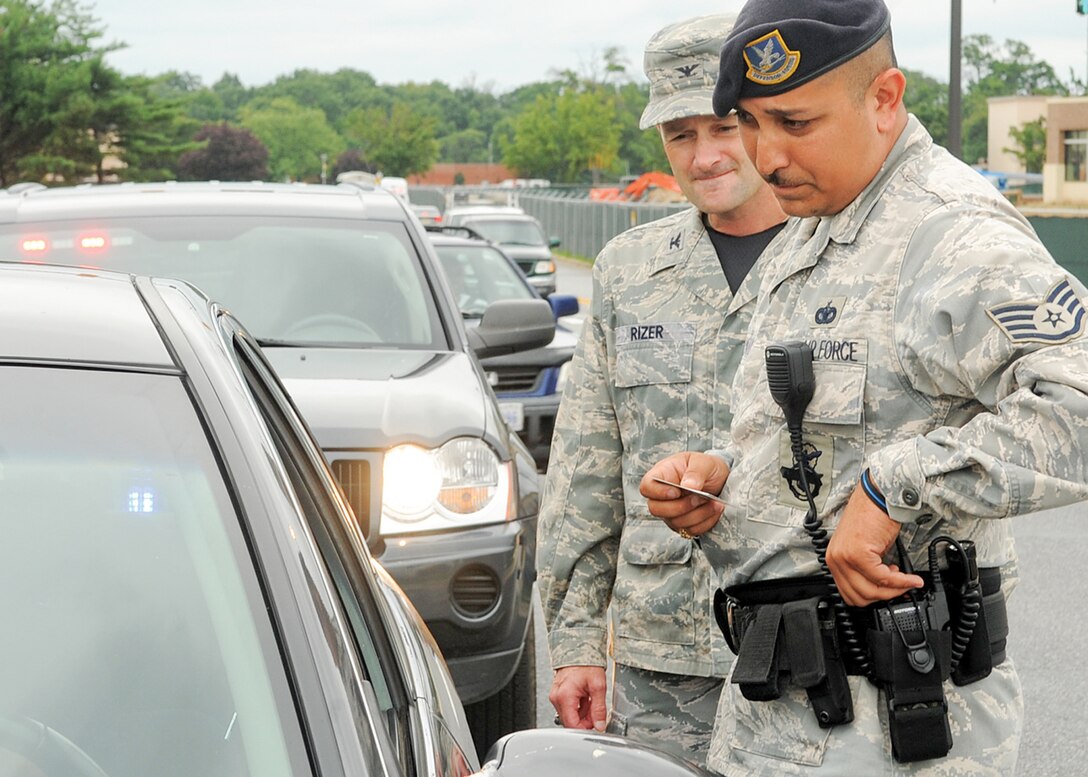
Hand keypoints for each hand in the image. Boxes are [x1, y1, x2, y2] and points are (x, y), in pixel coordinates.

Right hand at [549, 665, 606, 730]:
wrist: (579, 649)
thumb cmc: (586, 663)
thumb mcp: (598, 686)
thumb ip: (599, 708)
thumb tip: (600, 725)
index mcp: (564, 696)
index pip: (572, 725)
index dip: (586, 728)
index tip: (596, 725)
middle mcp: (556, 697)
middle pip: (570, 721)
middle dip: (585, 720)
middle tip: (596, 710)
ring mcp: (556, 695)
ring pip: (569, 715)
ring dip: (582, 713)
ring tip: (591, 699)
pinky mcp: (558, 693)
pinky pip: (567, 707)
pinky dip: (578, 706)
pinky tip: (585, 697)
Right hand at [639, 452, 728, 537]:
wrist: (721, 480)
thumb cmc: (708, 467)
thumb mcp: (704, 462)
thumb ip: (695, 472)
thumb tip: (688, 486)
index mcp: (662, 475)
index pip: (646, 487)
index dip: (657, 493)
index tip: (677, 492)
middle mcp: (662, 496)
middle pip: (656, 509)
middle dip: (681, 507)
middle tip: (701, 497)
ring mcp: (671, 512)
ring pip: (675, 522)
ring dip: (698, 515)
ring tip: (714, 502)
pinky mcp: (683, 524)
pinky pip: (690, 531)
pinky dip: (705, 522)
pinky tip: (715, 510)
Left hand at [825, 485, 924, 605]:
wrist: (878, 496)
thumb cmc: (873, 517)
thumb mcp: (866, 549)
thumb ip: (868, 571)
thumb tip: (882, 589)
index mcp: (834, 559)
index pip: (848, 594)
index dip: (872, 598)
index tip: (888, 593)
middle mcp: (835, 559)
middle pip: (860, 596)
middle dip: (885, 596)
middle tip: (901, 588)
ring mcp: (845, 557)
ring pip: (871, 591)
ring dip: (894, 590)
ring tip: (906, 580)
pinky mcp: (858, 554)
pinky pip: (882, 578)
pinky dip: (901, 582)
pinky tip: (910, 578)